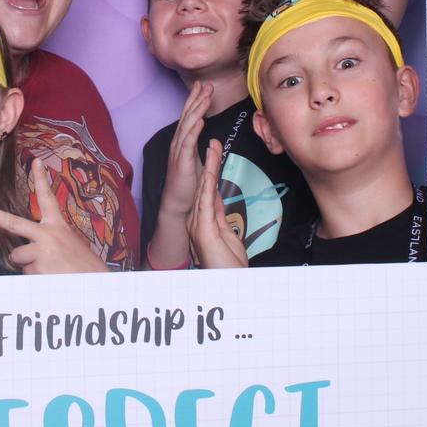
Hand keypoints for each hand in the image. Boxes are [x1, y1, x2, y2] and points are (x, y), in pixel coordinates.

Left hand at [0, 159, 109, 273]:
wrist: (96, 282)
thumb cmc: (83, 265)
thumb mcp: (69, 245)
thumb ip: (48, 242)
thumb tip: (23, 253)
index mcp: (58, 225)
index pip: (48, 198)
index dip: (42, 179)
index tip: (37, 162)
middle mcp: (48, 233)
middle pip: (13, 222)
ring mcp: (41, 249)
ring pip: (18, 257)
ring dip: (29, 265)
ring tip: (50, 269)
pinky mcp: (37, 266)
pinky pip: (25, 273)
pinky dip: (35, 277)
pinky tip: (50, 277)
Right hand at [161, 81, 211, 215]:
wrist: (178, 204)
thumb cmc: (189, 185)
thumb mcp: (200, 162)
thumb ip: (206, 150)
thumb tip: (214, 140)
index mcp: (183, 142)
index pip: (189, 117)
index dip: (195, 101)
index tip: (203, 87)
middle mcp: (178, 142)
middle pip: (187, 116)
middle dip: (196, 98)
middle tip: (205, 83)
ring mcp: (178, 151)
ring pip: (188, 125)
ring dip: (197, 108)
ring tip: (204, 95)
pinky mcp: (182, 161)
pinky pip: (187, 142)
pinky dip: (193, 129)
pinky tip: (200, 119)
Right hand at [187, 140, 247, 268]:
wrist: (227, 283)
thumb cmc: (228, 266)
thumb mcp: (228, 237)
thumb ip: (222, 219)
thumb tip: (220, 205)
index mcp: (204, 223)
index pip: (209, 192)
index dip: (212, 172)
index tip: (215, 154)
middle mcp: (198, 221)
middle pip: (204, 186)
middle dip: (209, 163)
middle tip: (214, 142)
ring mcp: (199, 224)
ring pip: (204, 188)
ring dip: (209, 166)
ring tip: (213, 146)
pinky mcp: (203, 228)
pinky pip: (206, 200)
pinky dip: (208, 182)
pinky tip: (210, 167)